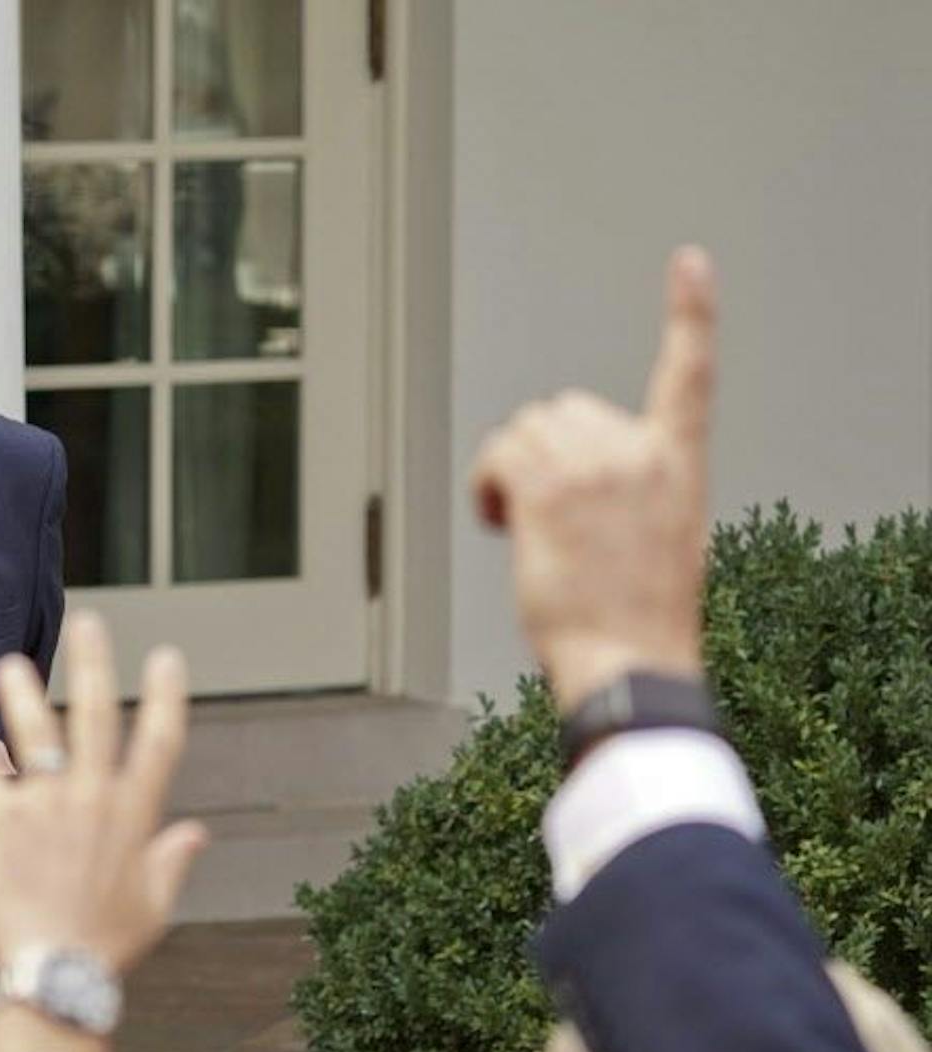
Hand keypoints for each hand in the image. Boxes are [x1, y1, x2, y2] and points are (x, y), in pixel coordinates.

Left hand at [0, 615, 204, 1051]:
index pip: (159, 742)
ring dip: (21, 694)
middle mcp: (92, 799)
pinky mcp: (2, 823)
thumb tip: (197, 833)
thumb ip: (171, 861)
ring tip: (9, 663)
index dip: (166, 697)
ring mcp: (46, 807)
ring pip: (33, 734)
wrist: (56, 973)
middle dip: (93, 666)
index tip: (168, 658)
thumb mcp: (154, 906)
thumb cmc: (107, 947)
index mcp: (134, 816)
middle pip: (95, 717)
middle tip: (88, 623)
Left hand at [471, 247, 714, 712]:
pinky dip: (487, 487)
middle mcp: (640, 454)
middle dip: (544, 450)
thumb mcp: (663, 542)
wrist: (631, 660)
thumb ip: (633, 493)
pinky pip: (497, 455)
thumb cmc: (641, 619)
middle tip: (545, 514)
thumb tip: (578, 490)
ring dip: (511, 470)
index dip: (692, 313)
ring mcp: (594, 469)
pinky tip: (504, 524)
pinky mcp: (548, 490)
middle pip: (566, 406)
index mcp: (679, 464)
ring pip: (524, 430)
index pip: (691, 372)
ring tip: (526, 527)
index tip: (691, 263)